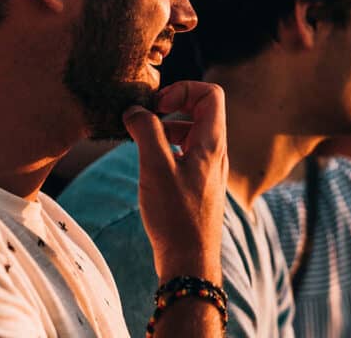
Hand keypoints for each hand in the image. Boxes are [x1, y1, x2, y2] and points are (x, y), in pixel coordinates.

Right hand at [123, 81, 227, 282]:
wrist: (189, 260)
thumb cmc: (175, 216)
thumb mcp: (156, 168)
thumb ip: (146, 132)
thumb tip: (135, 110)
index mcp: (212, 143)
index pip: (210, 93)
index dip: (183, 90)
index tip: (156, 106)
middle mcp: (215, 152)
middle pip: (201, 109)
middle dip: (171, 106)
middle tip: (145, 118)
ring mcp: (208, 168)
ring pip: (191, 132)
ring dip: (166, 128)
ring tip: (141, 141)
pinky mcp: (198, 184)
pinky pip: (185, 152)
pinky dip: (166, 148)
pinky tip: (147, 164)